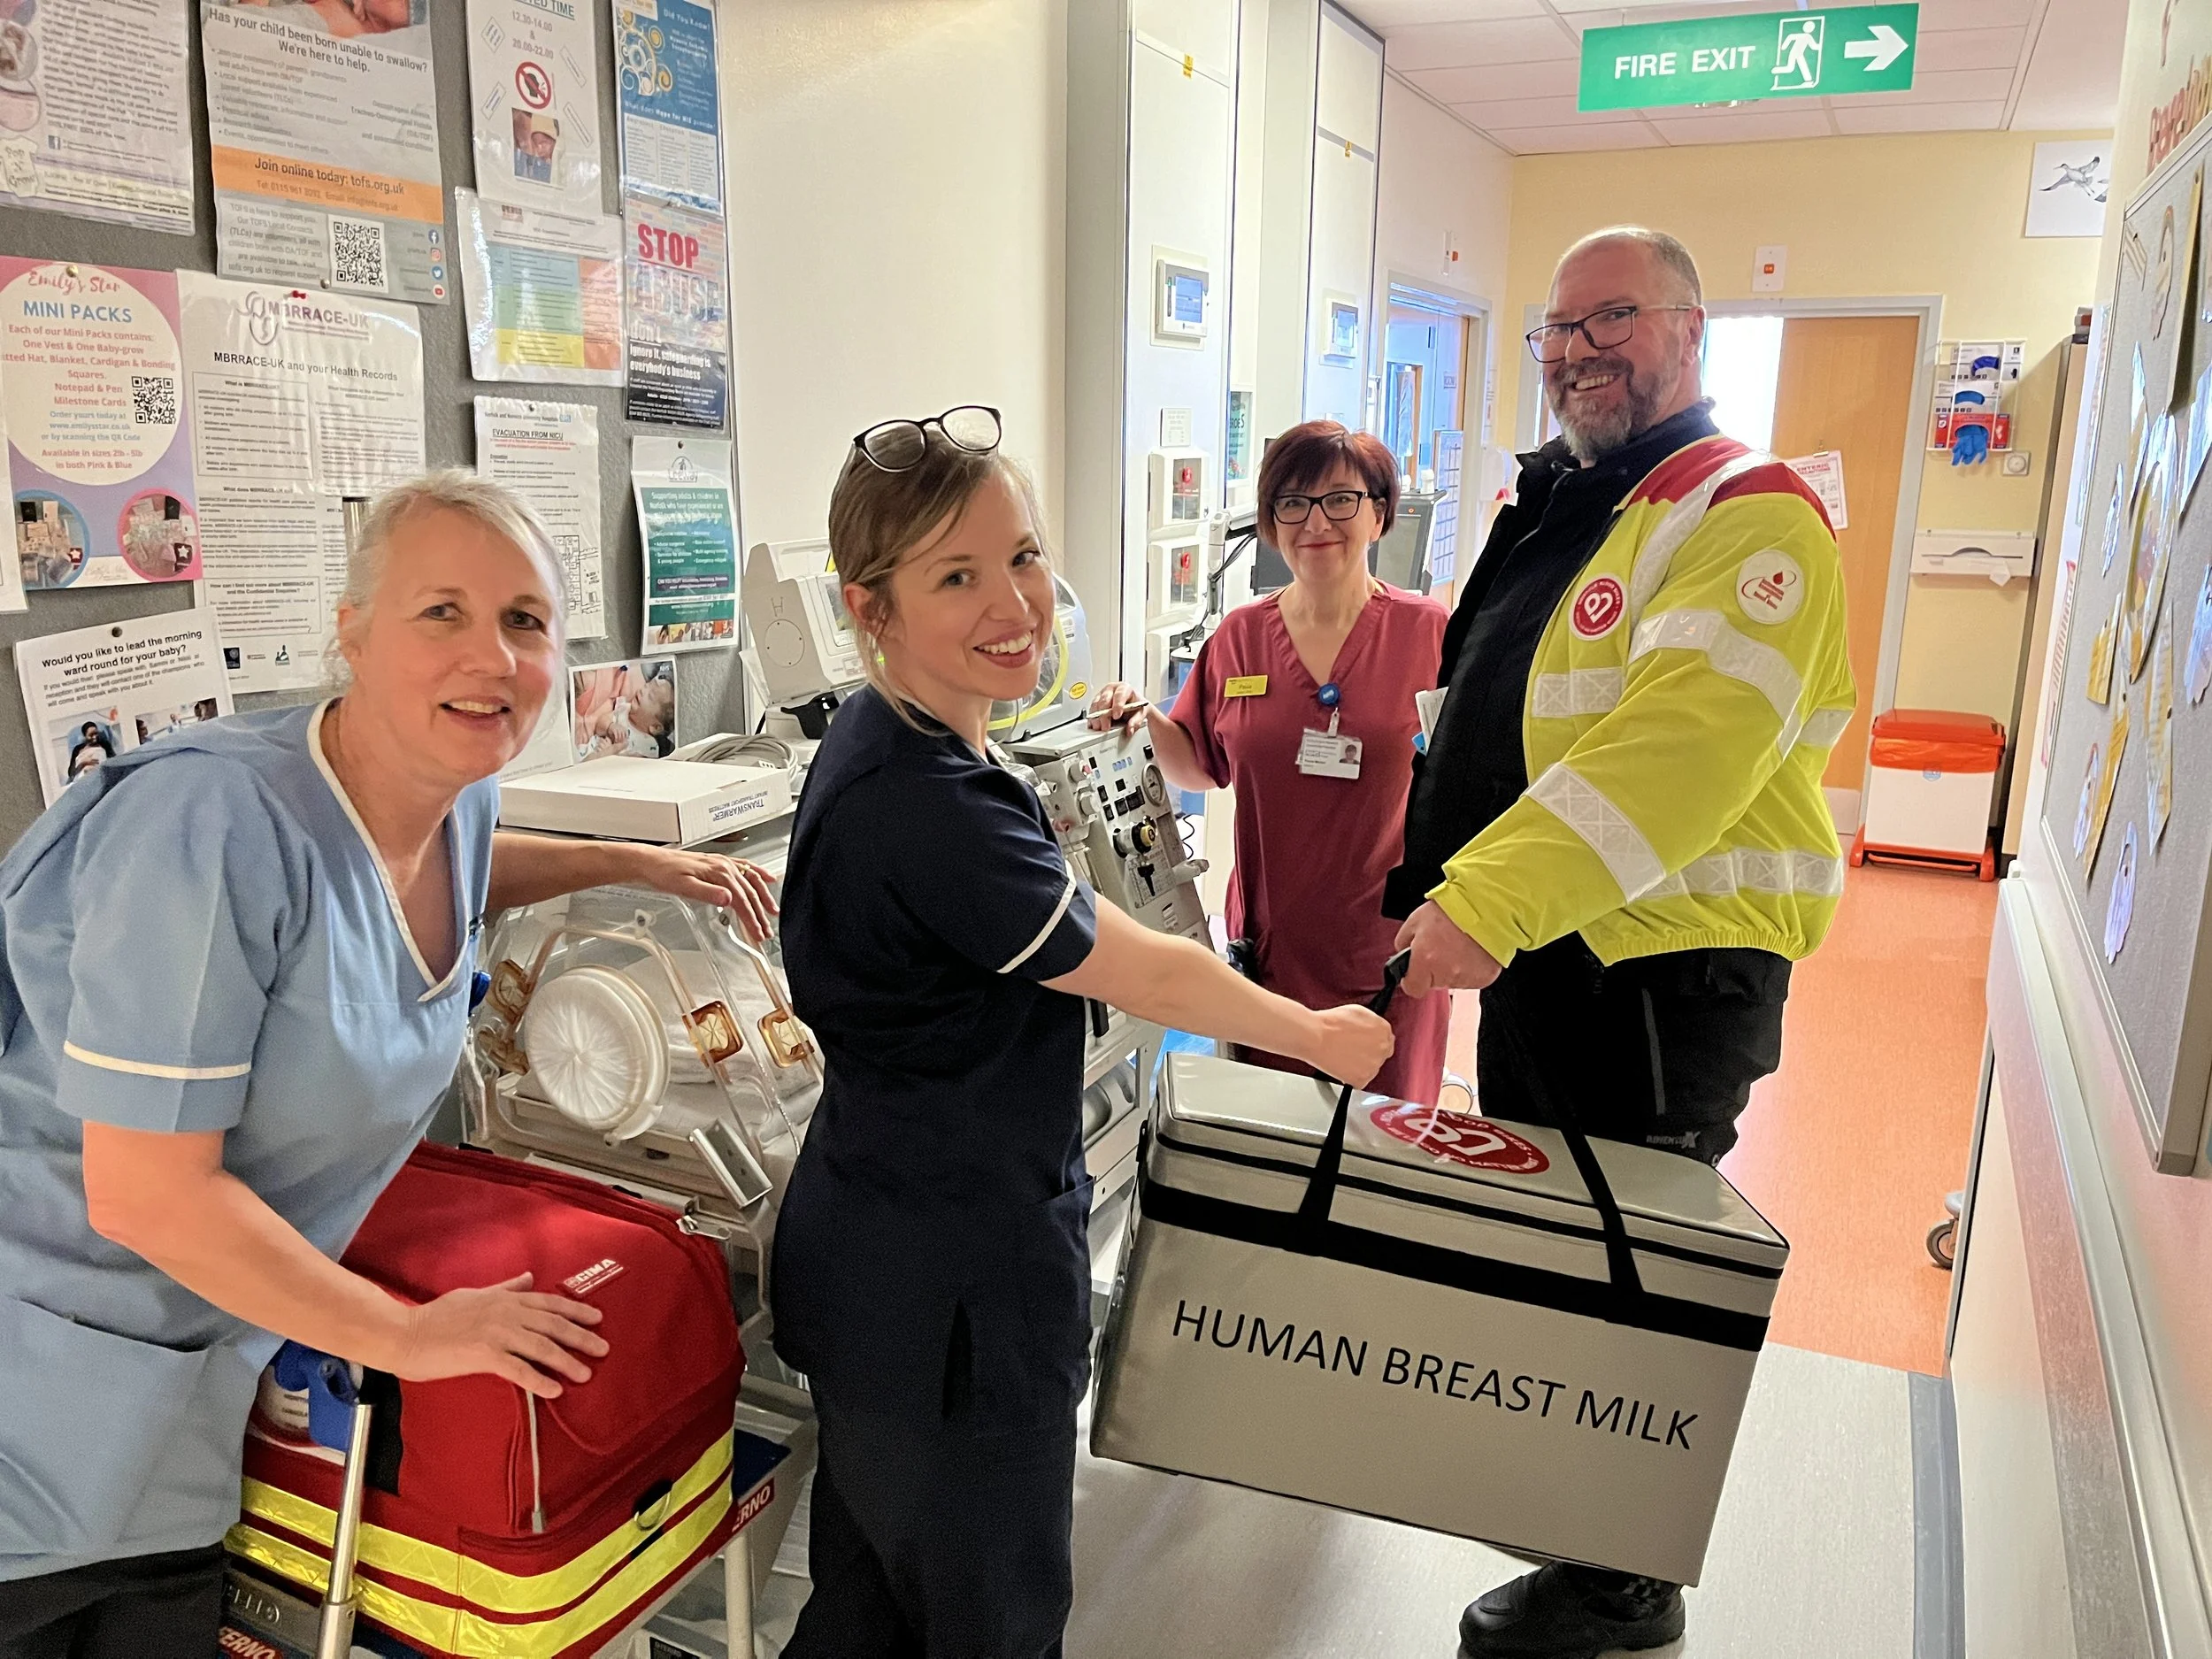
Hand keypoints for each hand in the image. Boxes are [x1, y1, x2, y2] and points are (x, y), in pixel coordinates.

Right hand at [391, 1273, 608, 1399]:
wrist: (405, 1333)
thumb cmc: (436, 1316)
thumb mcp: (475, 1294)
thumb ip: (504, 1288)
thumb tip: (528, 1277)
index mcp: (505, 1299)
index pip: (549, 1303)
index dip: (576, 1310)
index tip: (597, 1318)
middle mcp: (505, 1313)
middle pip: (553, 1324)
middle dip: (581, 1336)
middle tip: (603, 1348)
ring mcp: (495, 1333)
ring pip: (541, 1346)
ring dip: (566, 1361)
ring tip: (585, 1373)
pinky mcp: (482, 1354)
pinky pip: (518, 1369)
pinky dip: (539, 1380)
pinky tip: (554, 1390)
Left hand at [632, 848, 778, 941]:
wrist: (651, 861)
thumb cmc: (663, 874)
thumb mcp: (683, 886)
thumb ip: (707, 893)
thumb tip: (727, 899)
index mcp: (719, 873)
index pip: (742, 900)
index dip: (752, 919)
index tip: (757, 933)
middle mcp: (724, 866)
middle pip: (750, 892)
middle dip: (760, 914)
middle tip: (766, 931)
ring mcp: (723, 863)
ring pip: (752, 880)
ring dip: (764, 896)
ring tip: (772, 911)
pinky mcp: (719, 862)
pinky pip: (746, 867)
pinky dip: (759, 873)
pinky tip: (766, 878)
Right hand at [1087, 682, 1149, 732]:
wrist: (1133, 707)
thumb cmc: (1136, 707)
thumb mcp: (1141, 713)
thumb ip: (1136, 721)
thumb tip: (1130, 728)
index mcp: (1124, 688)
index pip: (1119, 694)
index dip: (1117, 705)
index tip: (1116, 716)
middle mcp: (1112, 689)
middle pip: (1105, 699)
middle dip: (1104, 714)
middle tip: (1106, 726)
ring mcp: (1102, 695)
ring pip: (1096, 704)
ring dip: (1096, 717)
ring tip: (1099, 727)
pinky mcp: (1096, 702)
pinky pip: (1091, 710)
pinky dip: (1092, 718)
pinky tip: (1094, 725)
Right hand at [1301, 1005, 1394, 1088]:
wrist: (1315, 1037)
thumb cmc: (1330, 1023)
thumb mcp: (1358, 1011)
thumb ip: (1373, 1023)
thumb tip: (1373, 1029)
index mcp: (1384, 1029)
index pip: (1387, 1040)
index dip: (1374, 1042)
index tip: (1367, 1044)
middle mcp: (1382, 1048)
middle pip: (1381, 1055)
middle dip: (1369, 1053)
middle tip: (1353, 1050)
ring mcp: (1373, 1065)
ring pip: (1371, 1068)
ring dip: (1361, 1065)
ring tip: (1345, 1057)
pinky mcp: (1362, 1079)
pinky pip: (1360, 1081)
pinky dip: (1352, 1077)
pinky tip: (1343, 1066)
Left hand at [1393, 901, 1503, 998]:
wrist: (1486, 906)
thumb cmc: (1452, 910)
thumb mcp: (1415, 920)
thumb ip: (1403, 942)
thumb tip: (1404, 956)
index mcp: (1425, 960)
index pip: (1413, 988)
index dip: (1412, 980)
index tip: (1414, 972)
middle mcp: (1445, 973)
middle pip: (1434, 983)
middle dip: (1434, 969)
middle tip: (1441, 948)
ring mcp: (1466, 978)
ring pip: (1453, 981)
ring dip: (1453, 969)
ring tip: (1459, 946)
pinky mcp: (1484, 978)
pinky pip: (1471, 979)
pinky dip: (1470, 969)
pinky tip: (1472, 951)